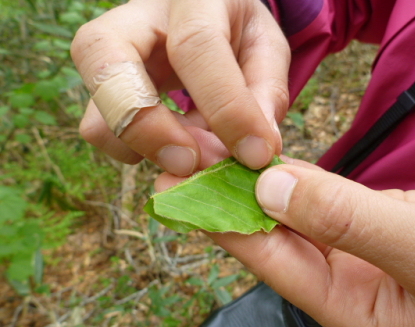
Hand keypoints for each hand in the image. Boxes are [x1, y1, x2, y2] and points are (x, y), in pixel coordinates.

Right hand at [71, 0, 289, 174]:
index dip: (226, 106)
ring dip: (143, 148)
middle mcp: (136, 19)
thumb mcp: (265, 50)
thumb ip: (266, 93)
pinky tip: (175, 146)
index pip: (196, 45)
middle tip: (191, 163)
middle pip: (104, 60)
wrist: (207, 20)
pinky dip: (137, 151)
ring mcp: (110, 57)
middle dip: (148, 126)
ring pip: (93, 110)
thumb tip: (259, 151)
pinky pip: (100, 132)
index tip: (254, 154)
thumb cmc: (236, 32)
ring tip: (193, 156)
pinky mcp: (103, 91)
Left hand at [156, 157, 414, 326]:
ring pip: (296, 216)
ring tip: (215, 154)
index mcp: (351, 311)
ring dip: (258, 186)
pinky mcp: (371, 223)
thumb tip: (271, 188)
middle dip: (232, 202)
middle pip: (277, 240)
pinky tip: (266, 160)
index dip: (227, 226)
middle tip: (188, 165)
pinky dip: (295, 178)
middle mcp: (346, 285)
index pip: (275, 264)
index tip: (185, 194)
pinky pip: (322, 200)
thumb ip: (348, 220)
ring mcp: (358, 253)